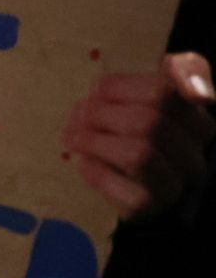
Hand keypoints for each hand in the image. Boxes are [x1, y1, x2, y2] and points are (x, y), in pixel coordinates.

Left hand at [64, 53, 215, 219]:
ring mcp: (174, 185)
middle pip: (146, 121)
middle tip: (79, 115)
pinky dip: (96, 171)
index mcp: (199, 123)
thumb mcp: (158, 85)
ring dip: (95, 141)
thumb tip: (201, 92)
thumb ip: (184, 70)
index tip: (97, 89)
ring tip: (75, 137)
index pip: (163, 92)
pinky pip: (121, 187)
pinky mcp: (149, 207)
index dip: (120, 88)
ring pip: (137, 153)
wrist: (118, 175)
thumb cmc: (134, 118)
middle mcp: (194, 157)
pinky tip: (86, 162)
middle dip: (101, 114)